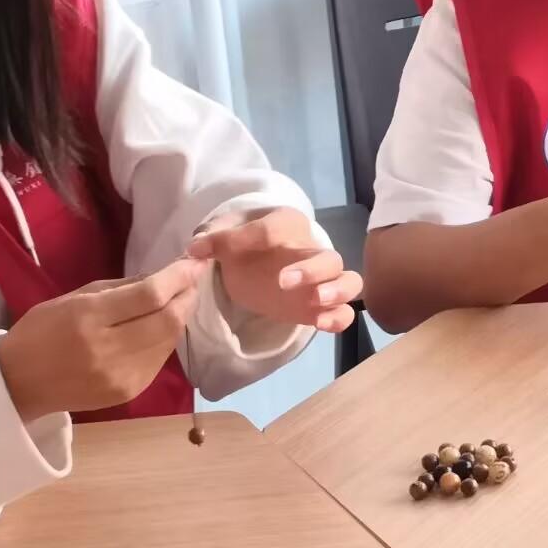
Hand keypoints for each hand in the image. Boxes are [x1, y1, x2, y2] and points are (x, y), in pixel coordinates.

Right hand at [0, 256, 206, 422]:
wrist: (18, 383)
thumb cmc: (41, 331)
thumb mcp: (74, 298)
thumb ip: (121, 288)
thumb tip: (163, 277)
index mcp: (88, 318)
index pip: (149, 295)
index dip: (179, 277)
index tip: (195, 262)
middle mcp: (108, 349)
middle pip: (168, 320)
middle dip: (187, 296)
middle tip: (193, 280)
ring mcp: (121, 375)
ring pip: (169, 340)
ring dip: (180, 317)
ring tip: (180, 300)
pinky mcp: (129, 392)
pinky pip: (160, 359)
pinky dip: (166, 339)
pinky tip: (161, 327)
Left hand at [186, 208, 360, 332]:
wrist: (255, 264)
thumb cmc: (243, 244)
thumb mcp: (223, 233)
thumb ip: (213, 236)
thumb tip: (197, 247)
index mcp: (286, 223)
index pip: (271, 228)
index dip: (238, 239)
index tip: (203, 251)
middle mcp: (311, 249)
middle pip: (327, 257)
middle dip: (310, 269)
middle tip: (283, 281)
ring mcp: (322, 280)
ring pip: (349, 281)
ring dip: (336, 290)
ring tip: (316, 301)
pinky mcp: (322, 306)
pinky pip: (345, 312)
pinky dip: (338, 318)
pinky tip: (320, 324)